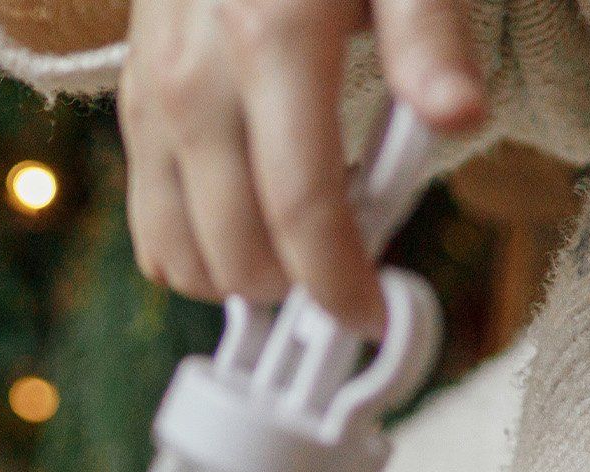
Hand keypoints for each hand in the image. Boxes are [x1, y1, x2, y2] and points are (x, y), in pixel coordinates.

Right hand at [118, 0, 484, 329]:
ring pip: (178, 252)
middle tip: (347, 269)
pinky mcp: (130, 106)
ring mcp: (152, 99)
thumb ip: (430, 38)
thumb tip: (459, 115)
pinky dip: (193, 249)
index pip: (300, 207)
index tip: (369, 314)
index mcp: (273, 44)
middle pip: (236, 248)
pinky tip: (244, 224)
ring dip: (242, 277)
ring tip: (297, 246)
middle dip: (297, 286)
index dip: (338, 281)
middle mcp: (196, 83)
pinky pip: (145, 221)